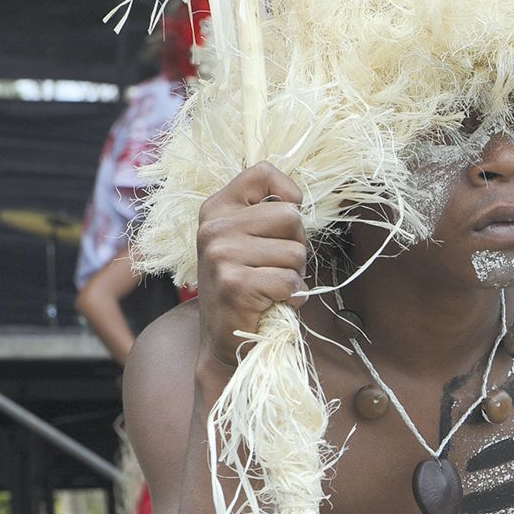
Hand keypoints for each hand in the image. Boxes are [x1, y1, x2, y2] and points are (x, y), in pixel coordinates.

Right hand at [195, 163, 307, 370]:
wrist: (224, 341)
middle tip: (276, 268)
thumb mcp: (247, 241)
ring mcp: (221, 254)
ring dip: (295, 275)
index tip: (284, 224)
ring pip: (296, 252)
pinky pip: (289, 282)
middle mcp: (214, 226)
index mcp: (217, 208)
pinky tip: (273, 304)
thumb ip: (266, 216)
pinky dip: (292, 297)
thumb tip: (299, 201)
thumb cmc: (248, 288)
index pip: (262, 172)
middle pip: (291, 216)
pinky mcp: (234, 283)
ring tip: (271, 288)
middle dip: (296, 246)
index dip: (288, 193)